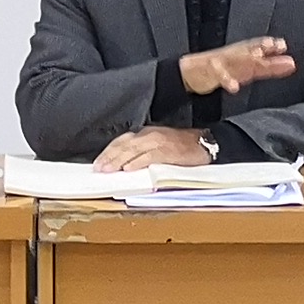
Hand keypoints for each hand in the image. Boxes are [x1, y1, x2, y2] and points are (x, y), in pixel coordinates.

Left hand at [93, 127, 209, 172]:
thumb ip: (143, 152)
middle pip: (124, 145)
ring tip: (109, 170)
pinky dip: (138, 162)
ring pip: (134, 150)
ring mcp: (159, 142)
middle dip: (110, 157)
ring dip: (119, 160)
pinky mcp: (168, 151)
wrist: (205, 143)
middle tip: (99, 168)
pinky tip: (129, 169)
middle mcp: (150, 135)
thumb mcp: (159, 144)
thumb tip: (124, 165)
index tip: (99, 162)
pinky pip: (149, 156)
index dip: (109, 152)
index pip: (122, 141)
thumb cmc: (182, 147)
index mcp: (147, 133)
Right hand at [180, 35, 296, 98]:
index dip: (270, 46)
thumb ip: (268, 67)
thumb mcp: (247, 69)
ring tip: (260, 58)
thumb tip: (291, 64)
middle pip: (251, 50)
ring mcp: (221, 62)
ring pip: (236, 58)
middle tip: (277, 46)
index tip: (283, 45)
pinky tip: (234, 87)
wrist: (190, 72)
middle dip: (263, 48)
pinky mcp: (209, 71)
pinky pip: (219, 75)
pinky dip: (226, 80)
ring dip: (248, 58)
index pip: (259, 46)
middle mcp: (234, 54)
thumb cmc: (222, 69)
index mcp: (243, 53)